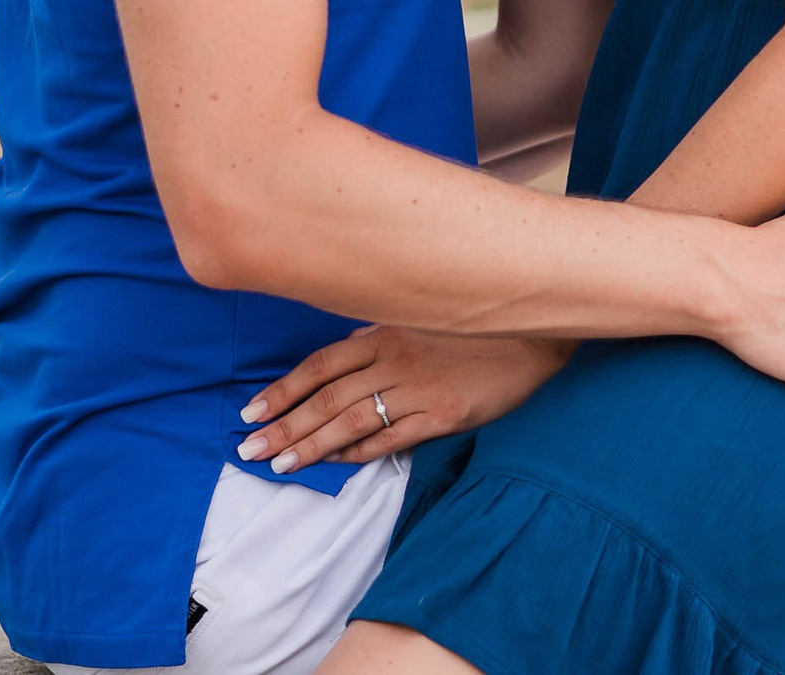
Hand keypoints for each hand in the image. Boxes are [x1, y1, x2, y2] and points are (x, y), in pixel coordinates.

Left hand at [238, 327, 572, 472]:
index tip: (251, 411)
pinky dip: (361, 452)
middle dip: (284, 424)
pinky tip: (336, 464)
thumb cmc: (476, 330)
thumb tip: (345, 347)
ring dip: (311, 444)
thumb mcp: (423, 320)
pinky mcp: (444, 414)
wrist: (536, 338)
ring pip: (352, 419)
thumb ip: (382, 335)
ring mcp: (419, 387)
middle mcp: (396, 359)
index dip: (284, 389)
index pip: (321, 364)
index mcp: (386, 333)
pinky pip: (392, 437)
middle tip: (249, 449)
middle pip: (327, 396)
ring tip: (280, 464)